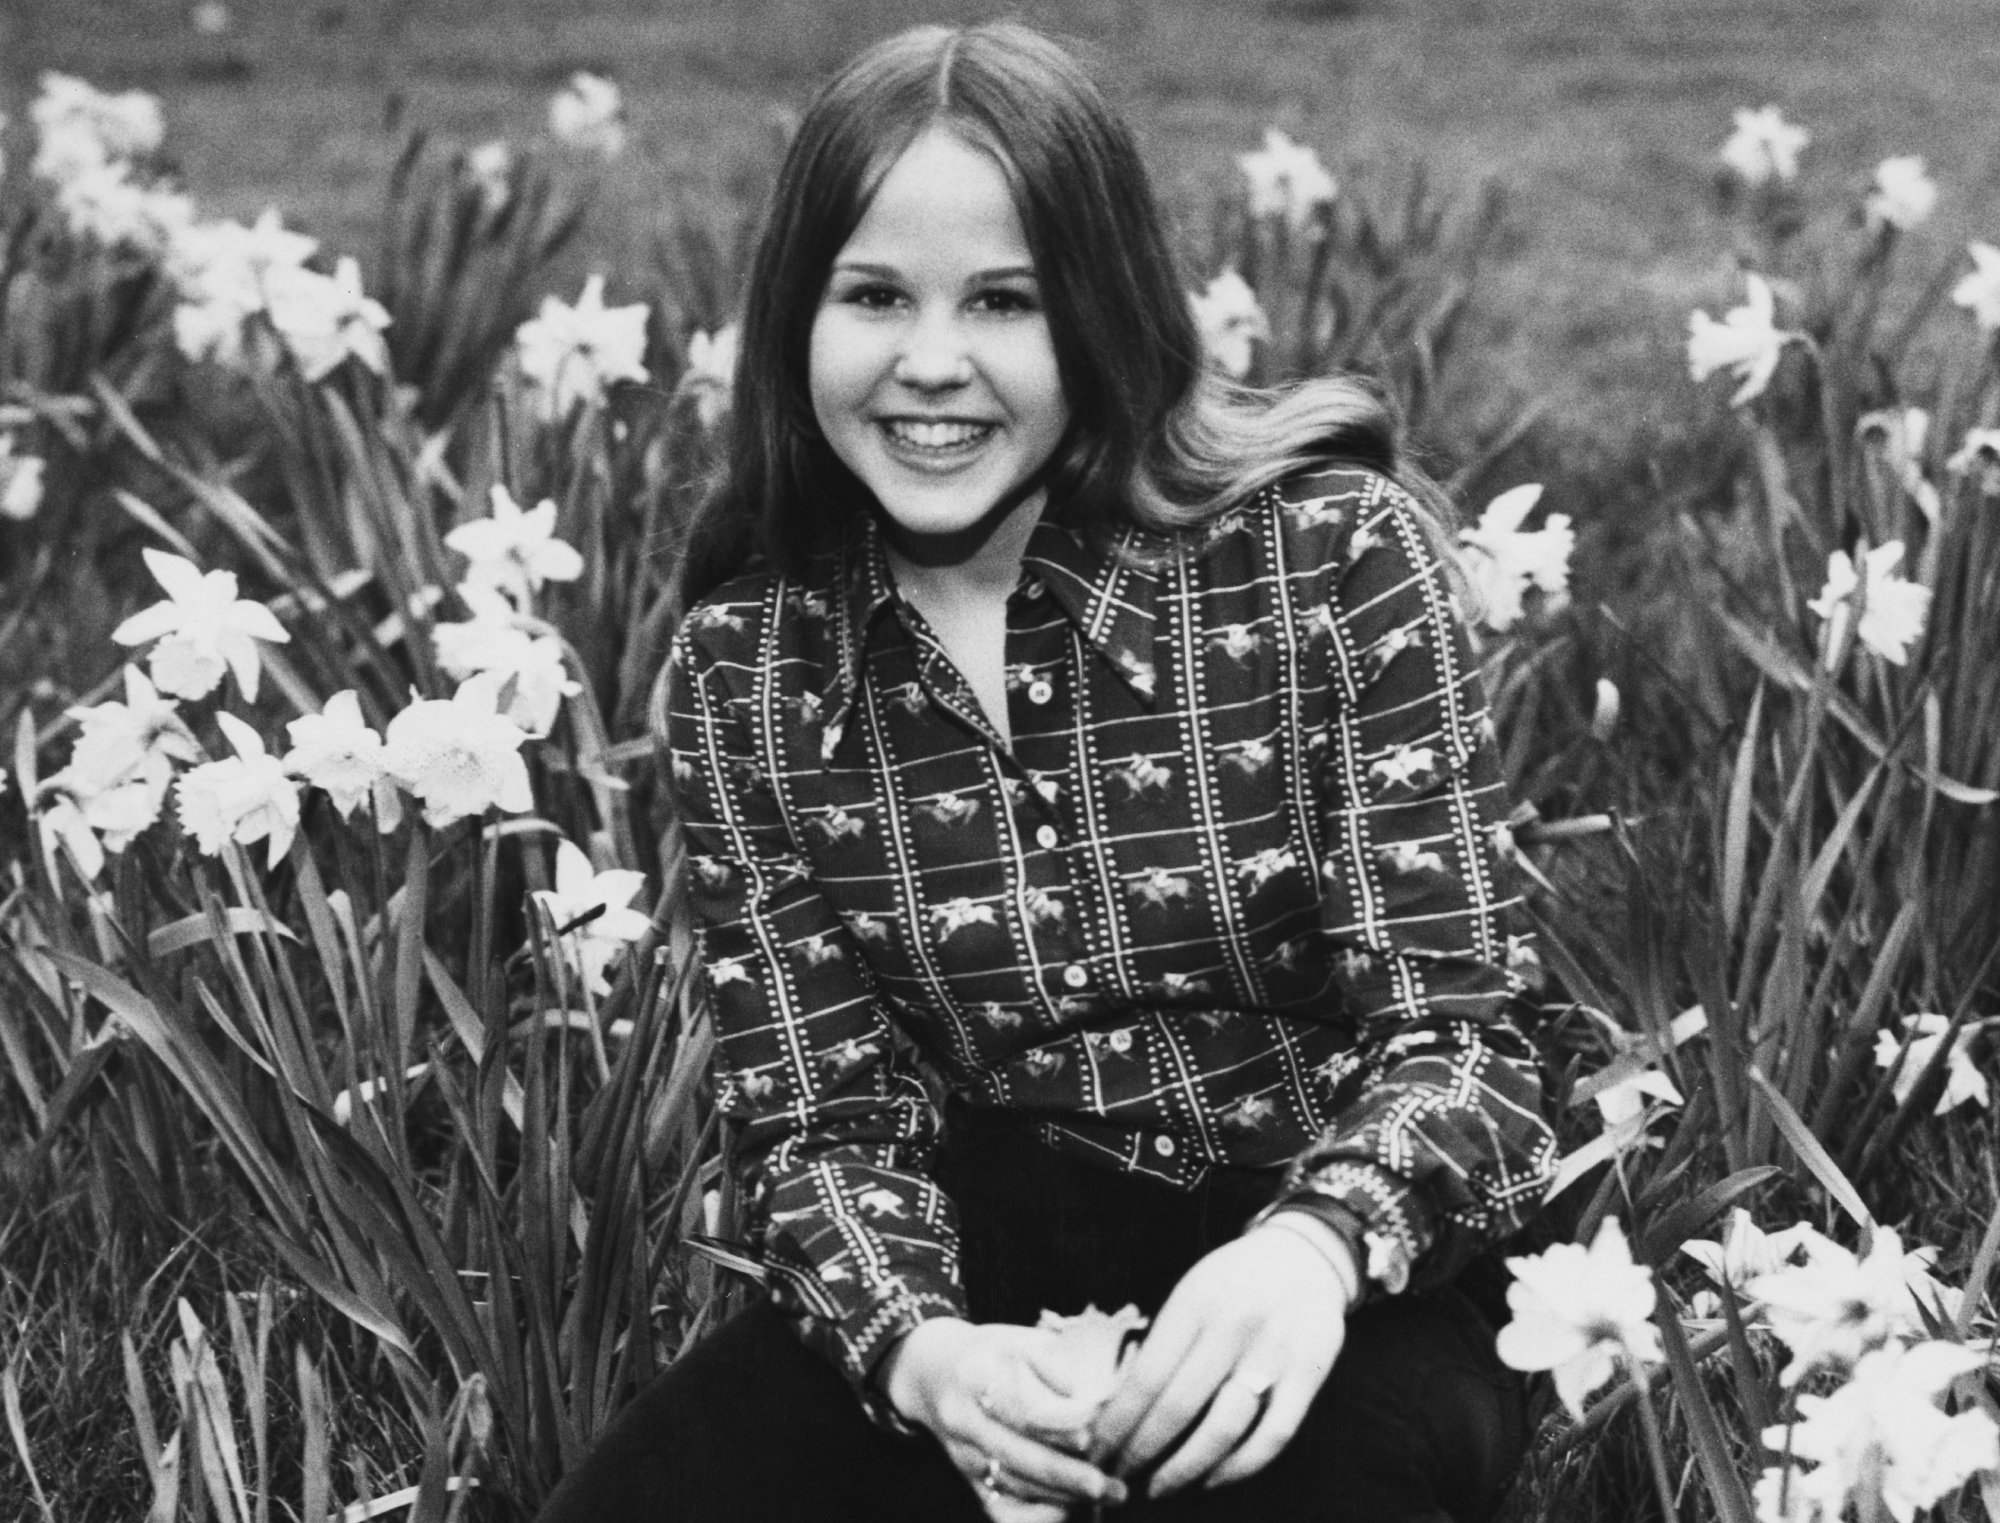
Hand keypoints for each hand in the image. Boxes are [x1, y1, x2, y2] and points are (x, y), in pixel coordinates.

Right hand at [879, 1318, 1129, 1519]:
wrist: (933, 1373)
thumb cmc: (991, 1353)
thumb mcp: (1019, 1340)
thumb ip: (1054, 1364)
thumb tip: (1093, 1401)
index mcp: (976, 1374)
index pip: (1015, 1407)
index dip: (1054, 1426)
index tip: (1090, 1436)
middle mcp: (963, 1419)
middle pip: (1016, 1455)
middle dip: (1066, 1475)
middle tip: (1109, 1485)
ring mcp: (963, 1455)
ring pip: (1014, 1486)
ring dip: (1064, 1496)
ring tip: (1108, 1493)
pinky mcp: (969, 1480)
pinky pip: (1000, 1511)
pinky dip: (1035, 1517)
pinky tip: (1068, 1511)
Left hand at [1087, 1228, 1351, 1498]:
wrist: (1305, 1255)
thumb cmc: (1234, 1281)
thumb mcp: (1190, 1291)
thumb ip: (1163, 1342)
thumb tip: (1118, 1408)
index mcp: (1196, 1301)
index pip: (1147, 1376)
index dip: (1119, 1422)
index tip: (1097, 1451)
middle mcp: (1236, 1325)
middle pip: (1179, 1407)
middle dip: (1141, 1451)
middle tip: (1118, 1478)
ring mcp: (1277, 1352)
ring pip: (1225, 1428)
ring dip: (1185, 1468)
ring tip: (1158, 1486)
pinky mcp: (1311, 1374)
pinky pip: (1273, 1436)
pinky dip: (1239, 1467)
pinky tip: (1211, 1479)